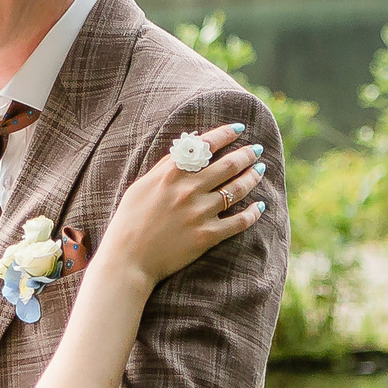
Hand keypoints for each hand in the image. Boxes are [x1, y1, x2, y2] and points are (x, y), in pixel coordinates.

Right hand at [100, 122, 267, 293]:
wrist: (127, 259)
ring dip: (253, 177)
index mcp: (171, 174)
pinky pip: (239, 222)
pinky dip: (253, 213)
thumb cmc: (130, 220)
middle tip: (257, 150)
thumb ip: (167, 164)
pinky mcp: (207, 236)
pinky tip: (260, 206)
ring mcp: (199, 213)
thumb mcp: (143, 185)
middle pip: (228, 165)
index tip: (239, 129)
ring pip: (237, 189)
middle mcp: (188, 190)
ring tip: (260, 170)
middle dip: (247, 154)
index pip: (205, 145)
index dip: (226, 134)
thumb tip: (190, 143)